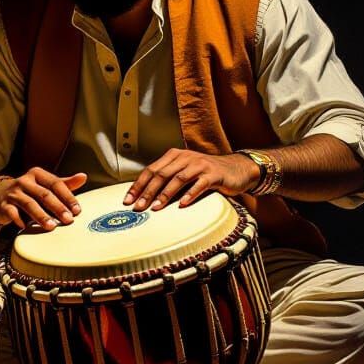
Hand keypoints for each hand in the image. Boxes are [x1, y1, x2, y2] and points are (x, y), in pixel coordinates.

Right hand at [0, 168, 87, 229]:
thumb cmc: (29, 191)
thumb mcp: (45, 185)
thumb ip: (64, 183)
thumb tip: (83, 177)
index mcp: (37, 174)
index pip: (56, 183)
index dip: (67, 197)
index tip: (77, 210)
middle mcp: (25, 181)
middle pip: (44, 194)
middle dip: (58, 208)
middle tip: (68, 220)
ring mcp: (13, 192)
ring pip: (29, 204)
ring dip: (41, 216)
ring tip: (51, 227)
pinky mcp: (3, 205)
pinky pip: (12, 213)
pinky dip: (19, 220)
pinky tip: (26, 227)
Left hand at [123, 150, 260, 210]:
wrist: (236, 169)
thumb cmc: (205, 173)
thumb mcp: (184, 171)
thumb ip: (167, 179)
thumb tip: (144, 196)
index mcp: (174, 155)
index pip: (151, 170)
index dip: (138, 185)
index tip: (128, 200)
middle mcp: (185, 157)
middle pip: (161, 174)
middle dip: (147, 192)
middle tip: (138, 207)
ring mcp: (200, 165)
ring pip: (178, 179)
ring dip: (165, 194)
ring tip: (155, 207)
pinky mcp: (214, 174)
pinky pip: (199, 184)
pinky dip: (190, 194)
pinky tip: (182, 205)